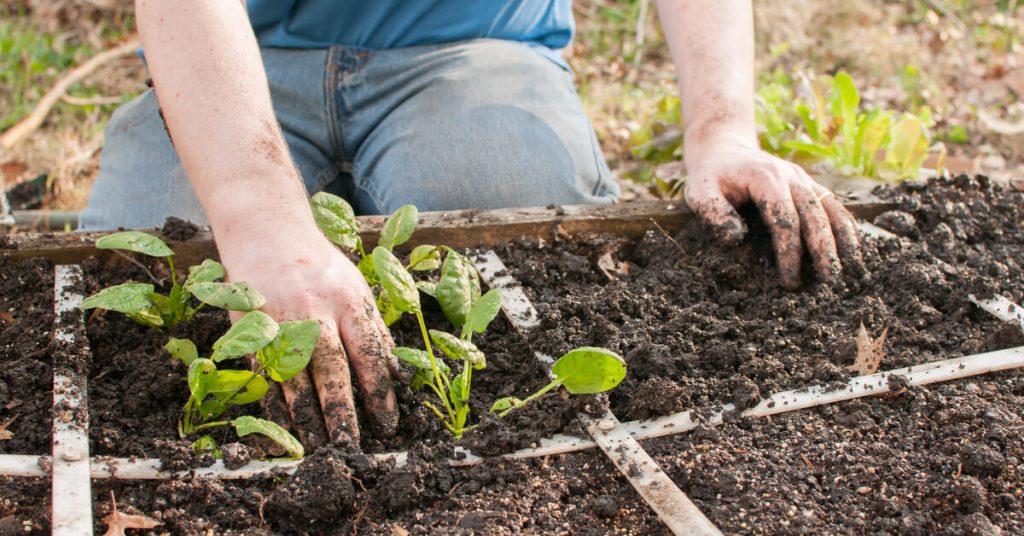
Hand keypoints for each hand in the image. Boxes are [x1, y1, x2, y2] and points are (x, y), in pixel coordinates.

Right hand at [220, 231, 398, 448]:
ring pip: (294, 375)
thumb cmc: (321, 268)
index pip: (368, 352)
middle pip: (330, 367)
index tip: (388, 424)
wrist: (267, 235)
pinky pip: (265, 371)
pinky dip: (274, 401)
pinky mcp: (251, 327)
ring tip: (317, 446)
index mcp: (348, 300)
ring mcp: (279, 320)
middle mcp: (314, 310)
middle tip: (350, 446)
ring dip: (306, 415)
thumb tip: (397, 374)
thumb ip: (375, 330)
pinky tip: (284, 426)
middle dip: (341, 410)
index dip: (379, 392)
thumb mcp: (357, 289)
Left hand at [684, 134, 862, 288]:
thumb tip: (736, 239)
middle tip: (828, 280)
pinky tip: (853, 249)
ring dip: (842, 238)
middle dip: (823, 248)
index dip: (789, 250)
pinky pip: (833, 205)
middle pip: (814, 214)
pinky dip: (845, 226)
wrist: (724, 151)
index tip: (790, 279)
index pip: (784, 218)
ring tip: (851, 268)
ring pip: (830, 208)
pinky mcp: (809, 185)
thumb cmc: (711, 177)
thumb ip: (713, 213)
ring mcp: (803, 179)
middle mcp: (791, 176)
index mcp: (765, 178)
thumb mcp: (700, 192)